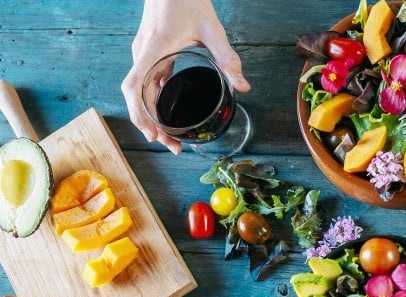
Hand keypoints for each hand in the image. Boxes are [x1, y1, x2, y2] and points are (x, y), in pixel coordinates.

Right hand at [121, 0, 250, 153]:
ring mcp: (144, 54)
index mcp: (154, 49)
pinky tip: (167, 115)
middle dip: (150, 125)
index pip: (135, 86)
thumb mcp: (211, 29)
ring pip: (140, 92)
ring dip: (151, 116)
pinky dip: (153, 102)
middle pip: (137, 97)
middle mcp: (143, 53)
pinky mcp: (150, 53)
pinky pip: (146, 83)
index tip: (151, 133)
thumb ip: (227, 58)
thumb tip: (243, 86)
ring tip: (169, 137)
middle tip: (172, 146)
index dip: (139, 113)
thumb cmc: (186, 0)